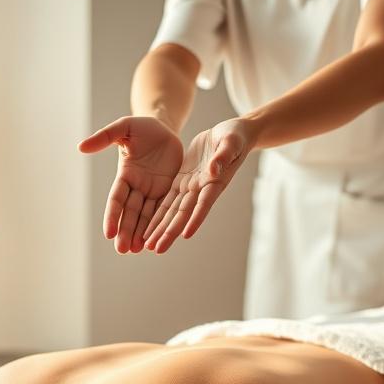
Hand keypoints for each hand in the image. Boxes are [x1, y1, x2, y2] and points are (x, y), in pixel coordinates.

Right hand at [79, 116, 183, 253]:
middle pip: (130, 213)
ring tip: (138, 251)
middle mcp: (137, 186)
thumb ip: (104, 137)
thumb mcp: (123, 127)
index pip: (117, 199)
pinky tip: (156, 239)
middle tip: (123, 250)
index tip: (109, 233)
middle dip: (126, 231)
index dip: (113, 216)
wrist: (163, 128)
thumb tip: (80, 147)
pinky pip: (164, 209)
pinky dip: (159, 224)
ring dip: (141, 233)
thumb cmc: (142, 127)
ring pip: (146, 216)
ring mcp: (153, 190)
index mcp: (125, 175)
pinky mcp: (168, 189)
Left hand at [142, 117, 256, 253]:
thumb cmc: (235, 137)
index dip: (195, 219)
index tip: (186, 235)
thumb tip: (214, 169)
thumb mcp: (231, 142)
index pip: (204, 203)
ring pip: (172, 210)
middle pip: (183, 214)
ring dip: (160, 228)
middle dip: (169, 231)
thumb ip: (223, 155)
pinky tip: (149, 227)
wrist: (230, 134)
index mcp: (214, 181)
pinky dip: (158, 213)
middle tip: (156, 249)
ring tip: (148, 245)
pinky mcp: (183, 179)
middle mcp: (202, 189)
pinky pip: (167, 199)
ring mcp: (191, 186)